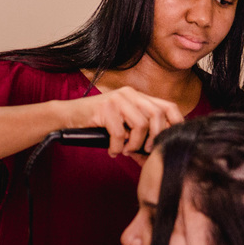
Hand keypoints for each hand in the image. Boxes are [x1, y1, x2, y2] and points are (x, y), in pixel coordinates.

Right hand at [68, 86, 183, 158]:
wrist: (67, 116)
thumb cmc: (96, 124)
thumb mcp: (122, 125)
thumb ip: (139, 132)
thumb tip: (155, 151)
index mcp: (138, 96)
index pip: (168, 106)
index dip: (175, 124)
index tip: (171, 141)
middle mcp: (131, 94)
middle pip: (158, 115)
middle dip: (155, 137)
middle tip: (144, 150)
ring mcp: (118, 99)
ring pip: (141, 124)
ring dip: (134, 144)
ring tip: (125, 150)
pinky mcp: (105, 108)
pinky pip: (120, 133)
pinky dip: (117, 147)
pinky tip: (112, 150)